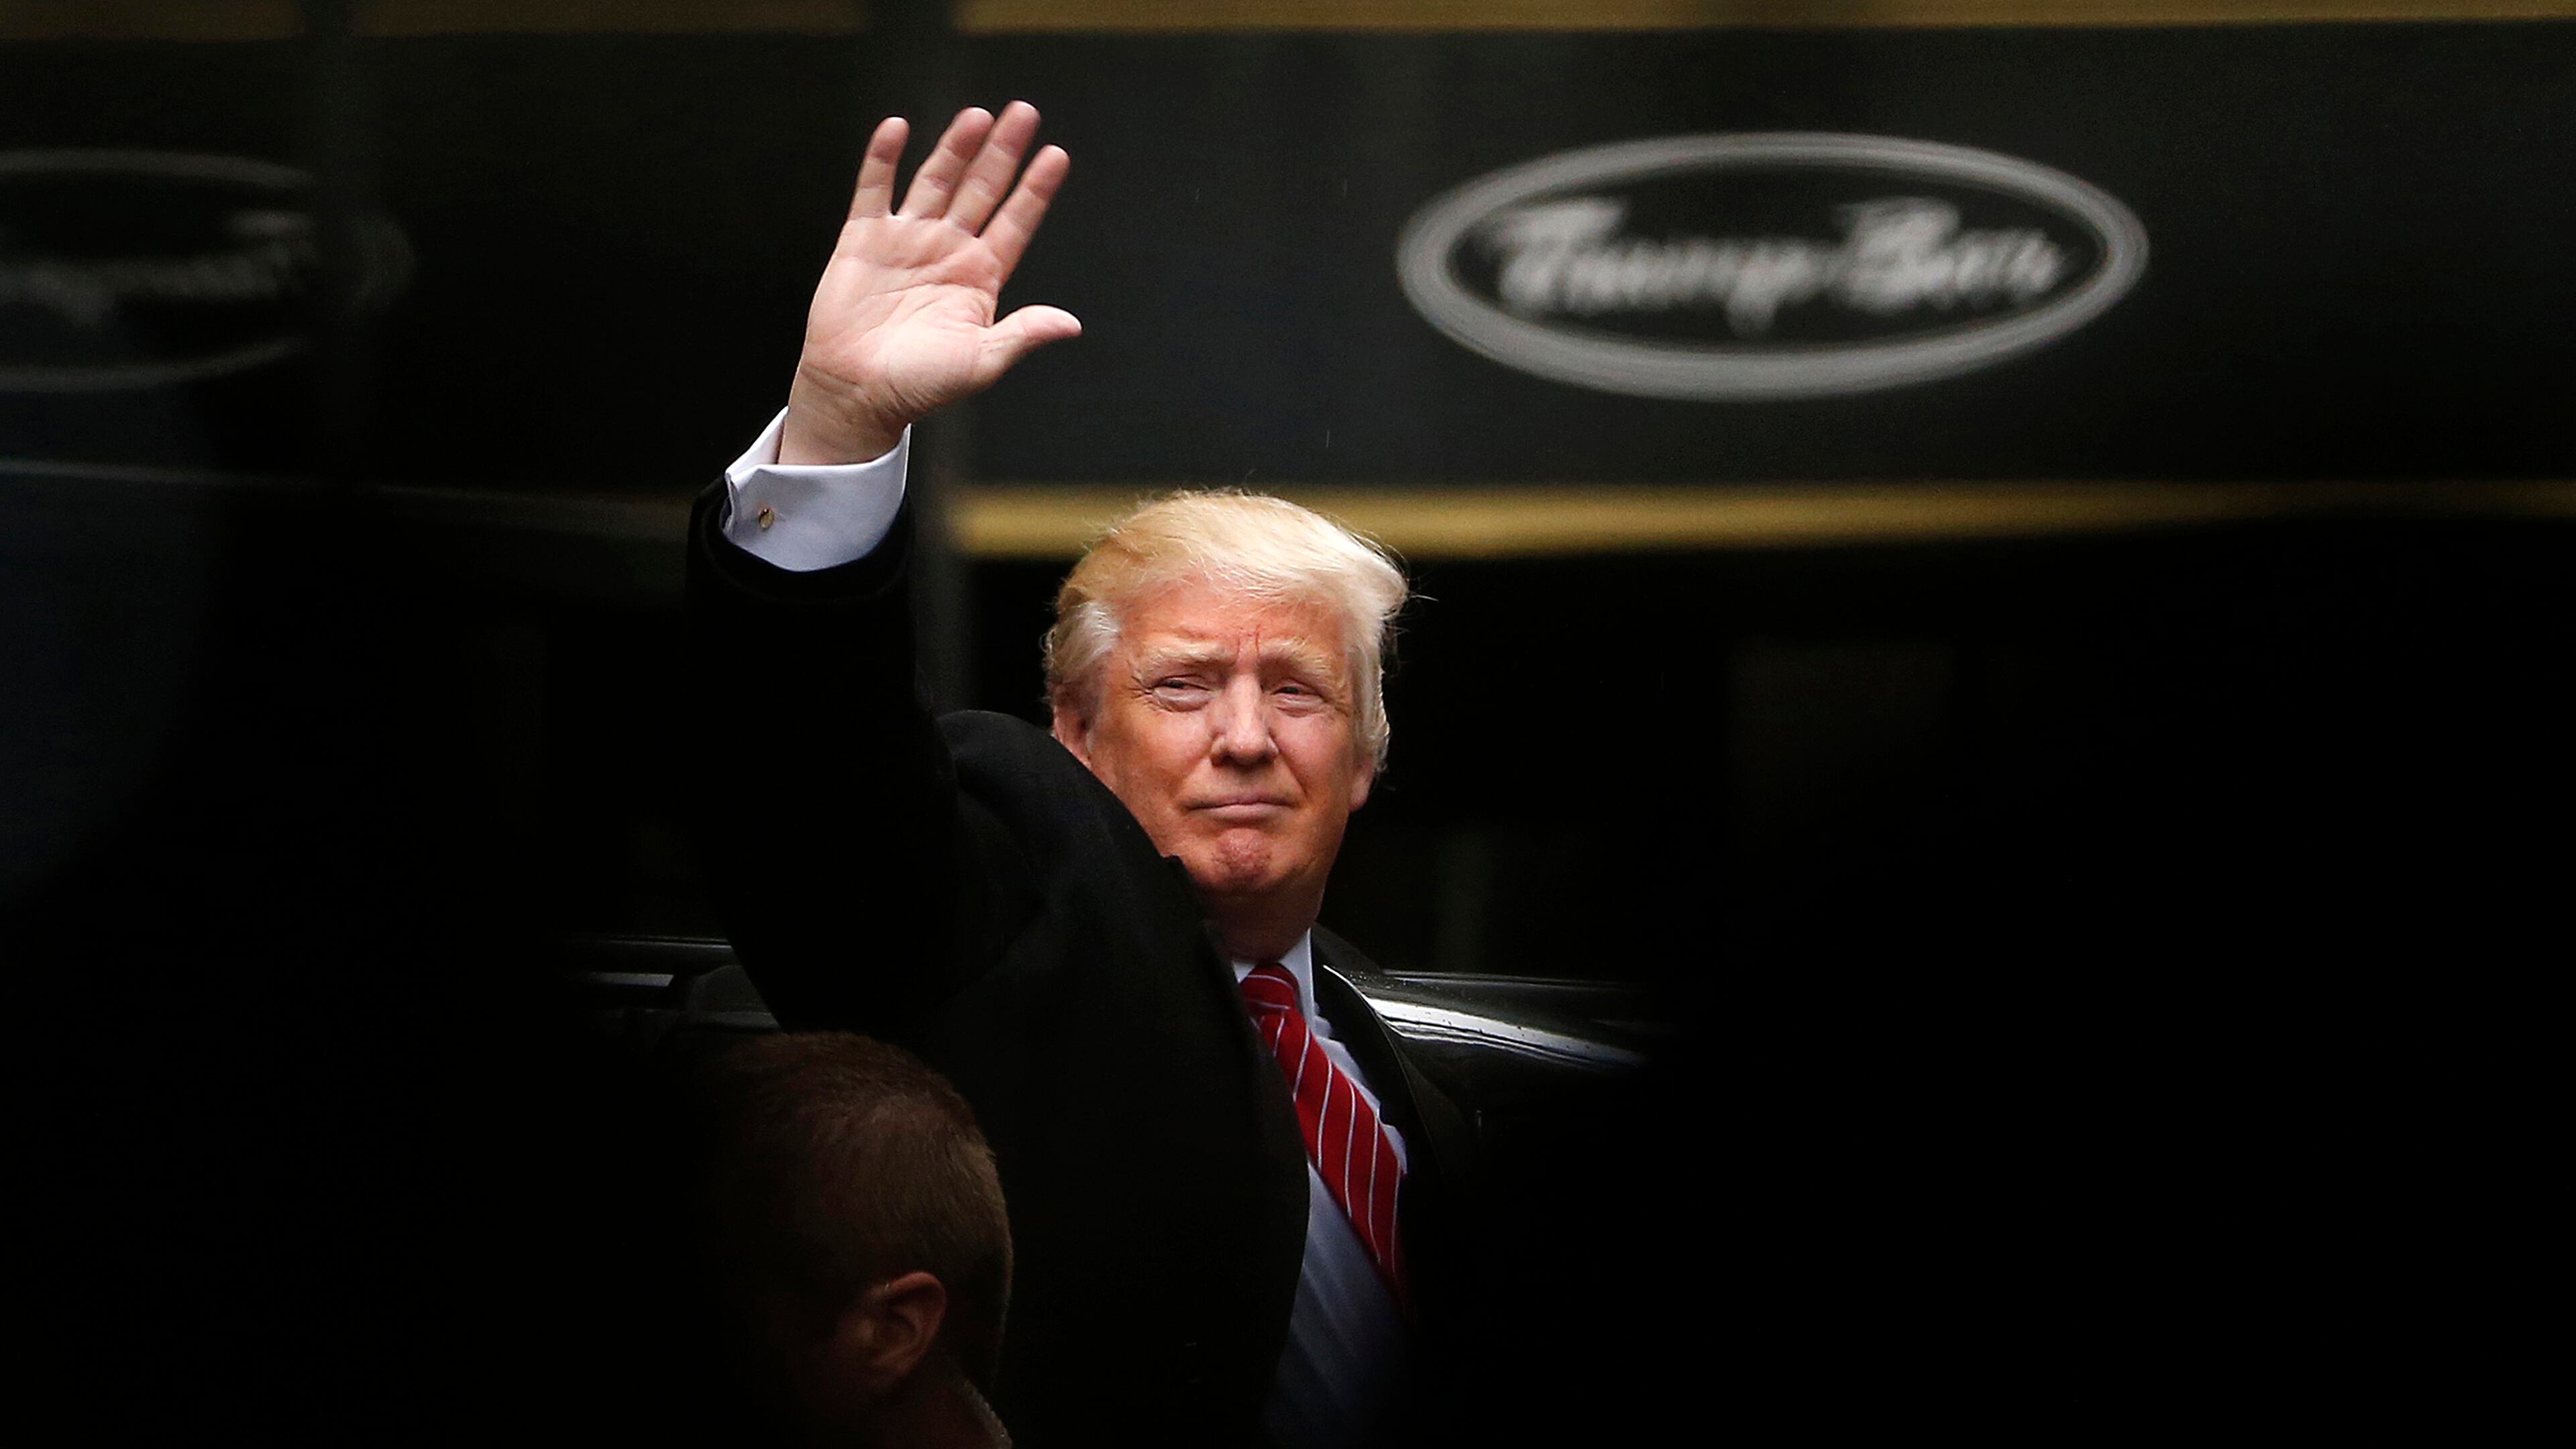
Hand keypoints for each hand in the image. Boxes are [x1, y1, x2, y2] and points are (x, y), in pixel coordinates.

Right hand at [779, 103, 1079, 464]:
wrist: (856, 392)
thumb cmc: (919, 385)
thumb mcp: (980, 363)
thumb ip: (1022, 335)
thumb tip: (1070, 324)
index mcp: (980, 277)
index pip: (1016, 223)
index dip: (1035, 190)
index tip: (1057, 156)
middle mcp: (948, 250)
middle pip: (981, 190)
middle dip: (1002, 153)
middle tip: (1024, 113)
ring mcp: (907, 240)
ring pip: (936, 181)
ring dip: (955, 148)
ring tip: (976, 115)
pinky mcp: (864, 239)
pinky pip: (874, 189)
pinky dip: (883, 159)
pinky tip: (897, 128)